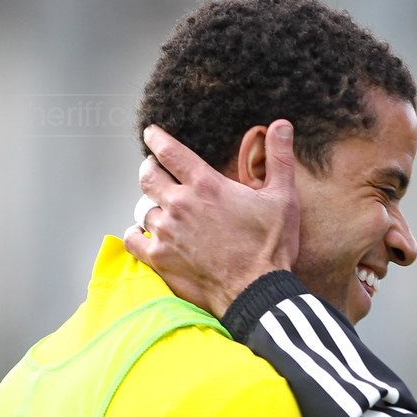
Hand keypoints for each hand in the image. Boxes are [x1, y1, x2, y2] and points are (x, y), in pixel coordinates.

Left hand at [123, 120, 300, 317]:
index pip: (169, 151)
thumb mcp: (283, 198)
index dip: (156, 138)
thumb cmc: (270, 247)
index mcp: (206, 185)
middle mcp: (180, 204)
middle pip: (148, 176)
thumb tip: (282, 124)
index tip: (151, 134)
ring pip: (143, 208)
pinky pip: (133, 239)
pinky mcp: (159, 258)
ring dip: (151, 206)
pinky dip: (135, 234)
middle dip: (149, 169)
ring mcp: (166, 232)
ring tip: (159, 208)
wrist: (256, 292)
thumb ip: (280, 158)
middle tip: (154, 169)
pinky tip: (141, 233)